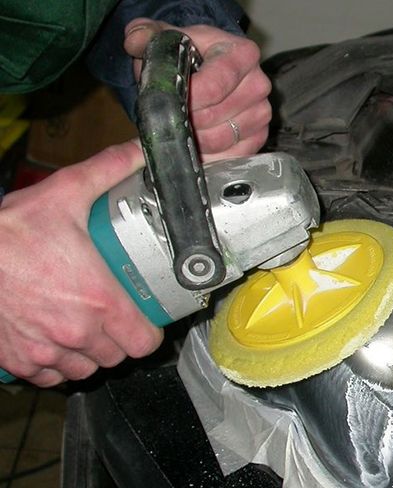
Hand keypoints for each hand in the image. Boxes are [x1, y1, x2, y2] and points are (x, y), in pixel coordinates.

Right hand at [0, 142, 162, 385]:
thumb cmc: (9, 230)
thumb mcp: (65, 192)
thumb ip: (110, 171)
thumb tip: (143, 152)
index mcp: (100, 302)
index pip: (145, 342)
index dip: (149, 331)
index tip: (145, 316)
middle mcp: (75, 334)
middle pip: (117, 357)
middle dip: (119, 339)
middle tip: (114, 315)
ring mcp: (44, 351)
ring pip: (84, 369)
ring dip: (89, 353)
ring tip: (86, 326)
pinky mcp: (16, 360)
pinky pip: (48, 377)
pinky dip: (54, 364)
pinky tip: (54, 339)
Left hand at [123, 19, 271, 161]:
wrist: (205, 69)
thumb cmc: (187, 54)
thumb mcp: (166, 39)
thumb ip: (146, 35)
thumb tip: (135, 41)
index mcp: (243, 54)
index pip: (214, 86)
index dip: (185, 100)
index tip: (165, 101)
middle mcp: (259, 84)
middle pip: (215, 115)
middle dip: (184, 120)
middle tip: (166, 115)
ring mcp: (262, 112)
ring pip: (220, 140)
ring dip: (192, 139)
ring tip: (179, 126)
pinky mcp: (259, 136)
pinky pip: (230, 155)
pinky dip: (207, 154)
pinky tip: (194, 141)